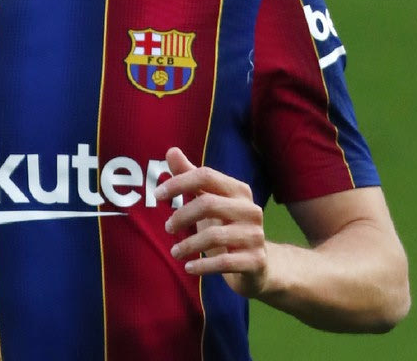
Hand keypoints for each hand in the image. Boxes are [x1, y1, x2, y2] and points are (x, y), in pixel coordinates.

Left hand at [154, 147, 270, 298]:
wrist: (258, 265)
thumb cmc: (226, 227)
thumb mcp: (208, 201)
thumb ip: (191, 177)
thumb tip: (171, 150)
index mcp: (239, 191)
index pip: (206, 176)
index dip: (179, 182)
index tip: (157, 195)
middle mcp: (251, 210)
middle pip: (208, 203)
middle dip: (182, 215)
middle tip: (167, 227)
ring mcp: (255, 235)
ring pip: (214, 235)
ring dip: (188, 244)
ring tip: (175, 251)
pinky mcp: (256, 261)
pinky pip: (224, 262)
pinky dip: (202, 265)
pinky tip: (188, 267)